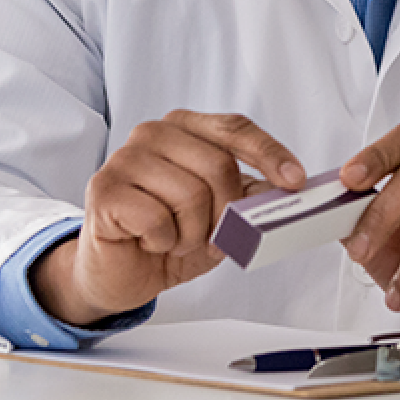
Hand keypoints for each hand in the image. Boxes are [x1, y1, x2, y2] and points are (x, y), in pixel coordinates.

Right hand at [31, 110, 304, 326]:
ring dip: (193, 233)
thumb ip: (251, 195)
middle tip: (213, 237)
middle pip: (218, 166)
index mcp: (186, 127)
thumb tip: (288, 186)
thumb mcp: (223, 213)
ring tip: (176, 239)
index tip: (296, 180)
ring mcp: (124, 158)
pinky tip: (151, 242)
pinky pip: (158, 219)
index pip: (236, 128)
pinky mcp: (104, 190)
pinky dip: (164, 241)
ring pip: (190, 195)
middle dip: (225, 213)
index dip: (269, 153)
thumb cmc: (171, 233)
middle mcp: (154, 133)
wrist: (120, 272)